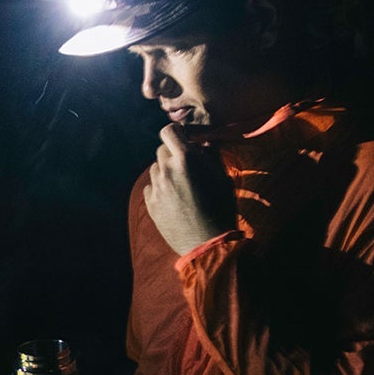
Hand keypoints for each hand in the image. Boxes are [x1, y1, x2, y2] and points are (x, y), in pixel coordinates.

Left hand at [144, 123, 236, 254]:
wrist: (208, 243)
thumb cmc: (221, 208)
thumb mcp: (223, 178)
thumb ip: (211, 155)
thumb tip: (203, 142)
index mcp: (185, 159)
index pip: (168, 131)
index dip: (176, 133)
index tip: (183, 139)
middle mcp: (166, 170)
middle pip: (161, 150)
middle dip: (173, 154)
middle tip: (187, 167)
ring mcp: (156, 188)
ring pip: (155, 169)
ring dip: (166, 171)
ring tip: (182, 186)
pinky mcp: (150, 204)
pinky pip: (151, 187)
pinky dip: (160, 188)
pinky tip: (174, 199)